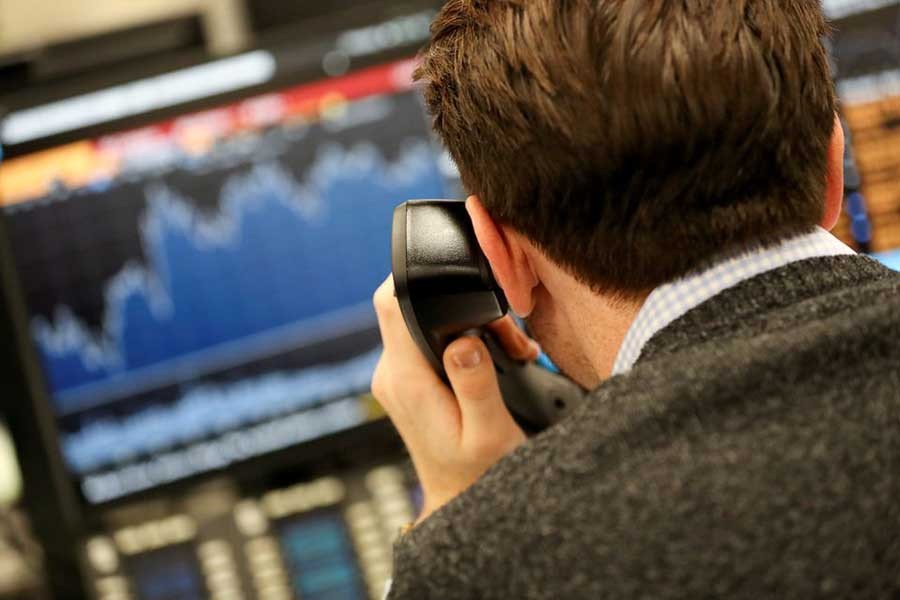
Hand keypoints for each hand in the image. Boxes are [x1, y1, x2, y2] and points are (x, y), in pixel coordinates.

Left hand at [371, 275, 539, 523]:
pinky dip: (460, 342)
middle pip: (413, 308)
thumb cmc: (478, 476)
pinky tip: (491, 362)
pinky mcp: (407, 382)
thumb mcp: (488, 434)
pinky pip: (427, 343)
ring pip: (424, 323)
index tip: (464, 282)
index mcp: (406, 381)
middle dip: (463, 307)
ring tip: (509, 353)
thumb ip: (475, 384)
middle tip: (509, 338)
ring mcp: (396, 378)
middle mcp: (391, 375)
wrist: (460, 505)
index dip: (419, 279)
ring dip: (468, 326)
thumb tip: (464, 339)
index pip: (391, 304)